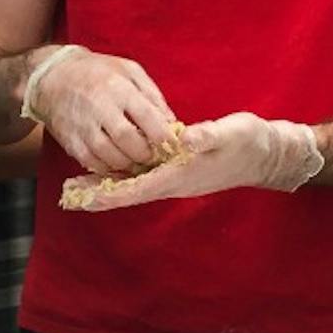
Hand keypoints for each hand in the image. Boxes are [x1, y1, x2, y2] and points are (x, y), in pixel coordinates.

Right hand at [24, 47, 177, 175]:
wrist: (52, 75)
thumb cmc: (96, 72)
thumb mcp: (129, 70)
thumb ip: (152, 94)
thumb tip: (171, 122)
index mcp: (118, 87)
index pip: (146, 117)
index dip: (162, 136)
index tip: (171, 144)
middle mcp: (100, 107)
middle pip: (128, 140)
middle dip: (146, 153)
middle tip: (152, 155)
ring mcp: (83, 126)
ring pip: (111, 156)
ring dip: (129, 164)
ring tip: (136, 160)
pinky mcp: (70, 141)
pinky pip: (93, 163)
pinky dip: (109, 168)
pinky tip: (116, 162)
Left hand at [61, 112, 323, 210]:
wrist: (266, 154)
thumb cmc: (247, 142)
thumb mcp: (229, 134)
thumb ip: (207, 137)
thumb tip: (184, 139)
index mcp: (178, 175)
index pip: (135, 189)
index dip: (107, 193)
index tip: (82, 198)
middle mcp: (171, 181)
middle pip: (127, 191)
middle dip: (98, 193)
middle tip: (66, 194)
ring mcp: (173, 177)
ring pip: (132, 185)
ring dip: (105, 185)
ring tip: (75, 185)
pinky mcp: (176, 169)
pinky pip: (142, 176)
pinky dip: (121, 175)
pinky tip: (106, 169)